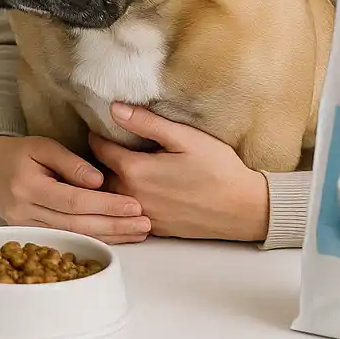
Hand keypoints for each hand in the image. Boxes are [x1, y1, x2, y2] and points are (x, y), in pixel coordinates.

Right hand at [0, 135, 149, 243]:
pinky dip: (94, 238)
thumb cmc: (20, 152)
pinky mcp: (30, 236)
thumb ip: (71, 163)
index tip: (133, 205)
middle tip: (144, 222)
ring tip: (139, 231)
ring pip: (74, 235)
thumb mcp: (43, 146)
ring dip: (109, 236)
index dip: (105, 204)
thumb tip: (99, 181)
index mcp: (27, 187)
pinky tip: (116, 236)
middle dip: (114, 224)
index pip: (73, 201)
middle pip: (77, 223)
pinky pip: (67, 238)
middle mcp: (24, 212)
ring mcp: (25, 228)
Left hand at [89, 103, 267, 240]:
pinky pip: (127, 214)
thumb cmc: (218, 169)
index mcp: (135, 171)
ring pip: (111, 198)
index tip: (98, 128)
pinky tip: (133, 192)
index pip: (98, 149)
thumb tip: (114, 109)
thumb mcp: (184, 137)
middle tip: (102, 148)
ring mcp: (142, 215)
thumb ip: (146, 122)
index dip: (97, 136)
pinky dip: (121, 204)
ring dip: (107, 184)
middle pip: (99, 177)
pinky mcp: (155, 229)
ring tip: (113, 169)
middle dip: (94, 162)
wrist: (245, 209)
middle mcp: (132, 196)